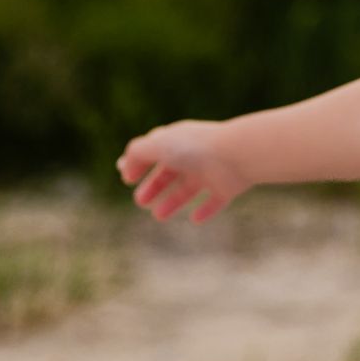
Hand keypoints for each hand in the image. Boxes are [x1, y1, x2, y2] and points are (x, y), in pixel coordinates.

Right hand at [117, 119, 250, 222]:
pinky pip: (215, 201)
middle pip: (170, 172)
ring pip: (189, 189)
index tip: (127, 179)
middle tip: (140, 201)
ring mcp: (212, 172)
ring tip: (158, 215)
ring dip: (173, 202)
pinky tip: (195, 219)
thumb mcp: (158, 146)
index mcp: (178, 140)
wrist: (237, 155)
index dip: (139, 163)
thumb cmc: (195, 148)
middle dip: (154, 186)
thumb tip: (122, 164)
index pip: (155, 150)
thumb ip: (137, 153)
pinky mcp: (227, 188)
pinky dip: (206, 210)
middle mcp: (194, 155)